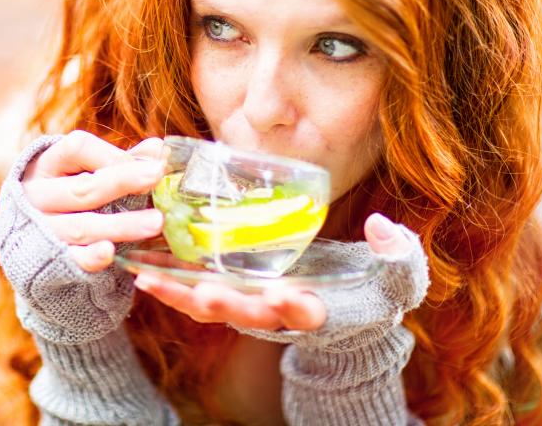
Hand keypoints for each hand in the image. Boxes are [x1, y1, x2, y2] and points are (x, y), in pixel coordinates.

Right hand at [21, 130, 166, 271]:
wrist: (24, 242)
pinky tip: (110, 252)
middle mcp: (36, 195)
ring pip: (81, 226)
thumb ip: (116, 162)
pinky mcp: (47, 260)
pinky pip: (71, 259)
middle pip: (82, 188)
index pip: (76, 149)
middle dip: (123, 182)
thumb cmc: (61, 197)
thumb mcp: (77, 172)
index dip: (112, 155)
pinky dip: (90, 257)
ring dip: (121, 224)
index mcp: (45, 165)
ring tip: (156, 222)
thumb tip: (156, 148)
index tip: (148, 163)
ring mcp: (40, 229)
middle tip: (157, 176)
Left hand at [132, 213, 419, 331]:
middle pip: (246, 314)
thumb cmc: (376, 293)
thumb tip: (381, 225)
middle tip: (201, 292)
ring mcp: (254, 309)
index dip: (295, 307)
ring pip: (211, 308)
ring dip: (180, 296)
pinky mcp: (235, 297)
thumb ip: (397, 254)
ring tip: (147, 278)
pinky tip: (143, 269)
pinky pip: (198, 295)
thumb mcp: (399, 277)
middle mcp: (280, 315)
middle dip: (224, 305)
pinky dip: (172, 285)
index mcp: (322, 310)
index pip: (308, 312)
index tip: (287, 296)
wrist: (350, 316)